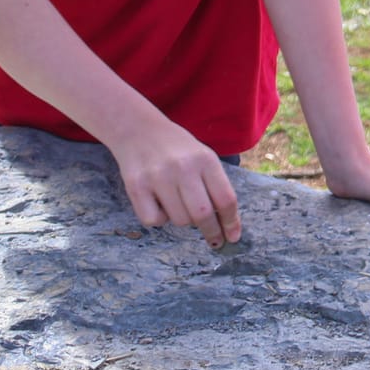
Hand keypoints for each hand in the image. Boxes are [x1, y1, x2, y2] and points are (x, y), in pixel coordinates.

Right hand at [103, 113, 240, 247]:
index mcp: (205, 159)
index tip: (233, 236)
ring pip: (180, 220)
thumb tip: (225, 222)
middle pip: (203, 215)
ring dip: (184, 220)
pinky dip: (160, 219)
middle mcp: (183, 168)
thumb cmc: (176, 148)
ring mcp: (158, 177)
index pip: (225, 199)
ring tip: (178, 204)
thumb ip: (213, 184)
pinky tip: (159, 204)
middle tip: (214, 240)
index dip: (231, 222)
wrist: (137, 129)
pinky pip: (154, 221)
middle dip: (212, 232)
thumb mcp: (202, 156)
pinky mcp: (136, 187)